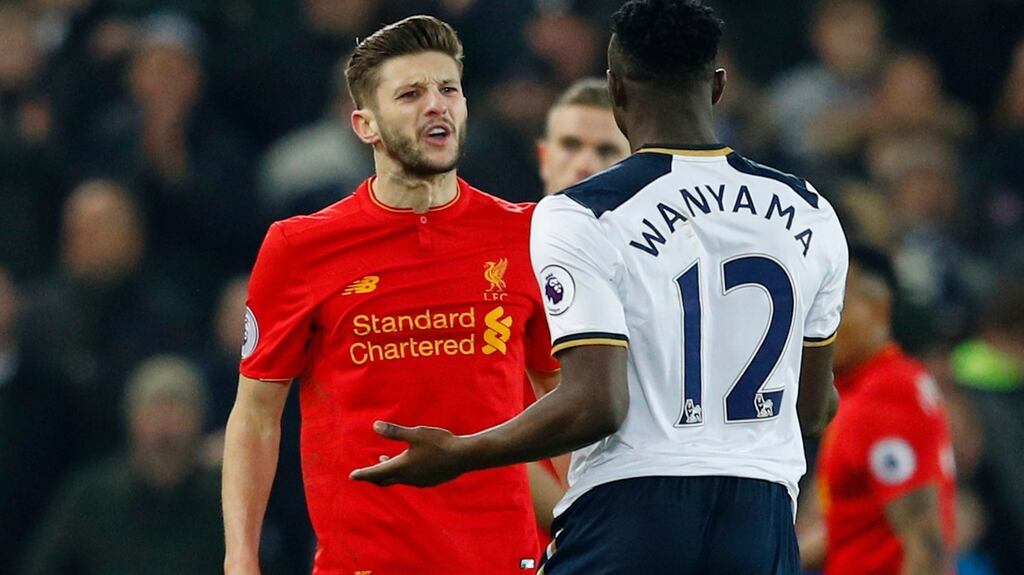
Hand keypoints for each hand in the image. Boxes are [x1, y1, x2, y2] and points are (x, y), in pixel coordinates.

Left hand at [349, 421, 467, 486]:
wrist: (464, 456)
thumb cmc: (440, 442)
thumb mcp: (416, 433)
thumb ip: (395, 431)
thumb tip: (375, 426)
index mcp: (402, 466)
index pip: (376, 473)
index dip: (363, 474)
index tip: (352, 476)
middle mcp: (408, 477)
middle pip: (384, 480)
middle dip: (372, 476)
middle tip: (363, 473)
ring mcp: (418, 481)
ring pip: (397, 479)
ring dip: (387, 473)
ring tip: (383, 461)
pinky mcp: (428, 481)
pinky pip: (408, 480)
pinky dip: (400, 473)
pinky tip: (406, 463)